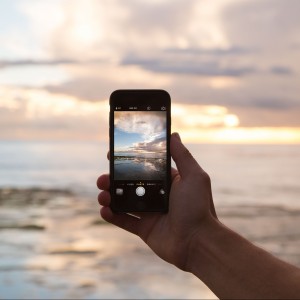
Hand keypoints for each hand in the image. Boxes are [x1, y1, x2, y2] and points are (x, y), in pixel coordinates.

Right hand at [97, 132, 217, 269]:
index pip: (144, 168)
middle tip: (103, 178)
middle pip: (130, 185)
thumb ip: (182, 155)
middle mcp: (158, 196)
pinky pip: (124, 221)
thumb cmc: (198, 207)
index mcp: (167, 182)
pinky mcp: (145, 229)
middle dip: (114, 180)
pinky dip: (112, 216)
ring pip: (124, 202)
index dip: (128, 162)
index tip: (112, 155)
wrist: (199, 242)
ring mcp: (150, 213)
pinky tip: (104, 210)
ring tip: (102, 195)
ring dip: (109, 197)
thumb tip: (173, 134)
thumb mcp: (194, 176)